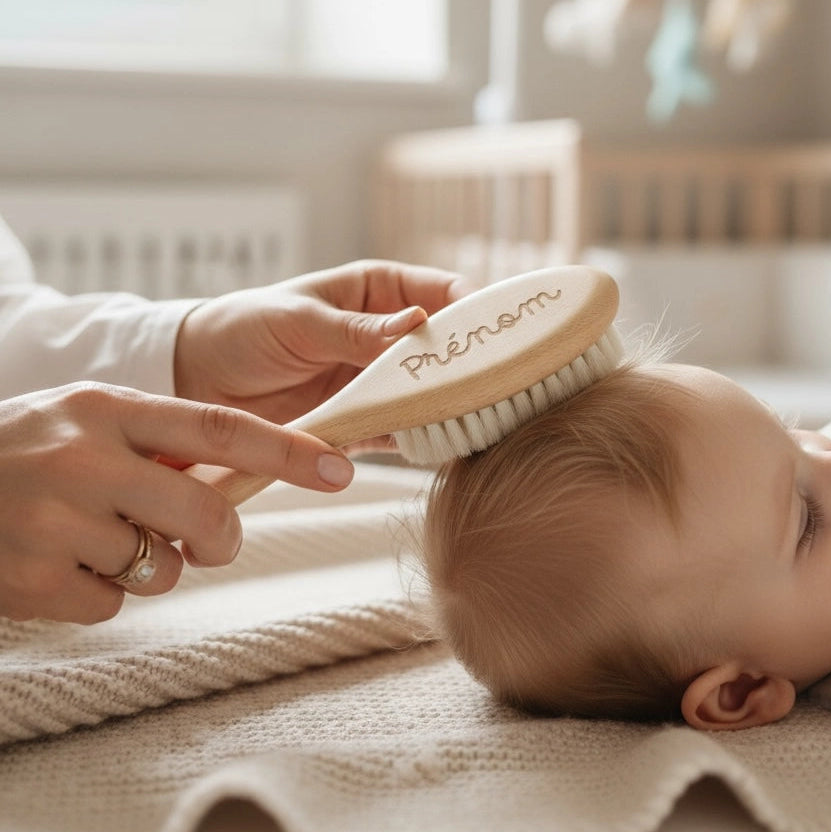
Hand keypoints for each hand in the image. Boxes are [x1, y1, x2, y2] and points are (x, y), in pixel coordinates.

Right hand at [0, 382, 355, 622]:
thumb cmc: (24, 453)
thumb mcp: (88, 421)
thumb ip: (160, 442)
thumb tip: (245, 474)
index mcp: (107, 408)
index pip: (218, 428)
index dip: (288, 451)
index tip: (342, 469)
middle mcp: (83, 459)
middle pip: (207, 515)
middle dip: (224, 538)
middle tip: (210, 540)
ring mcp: (53, 522)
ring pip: (164, 569)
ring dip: (151, 565)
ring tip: (98, 539)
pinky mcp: (31, 581)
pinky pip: (114, 605)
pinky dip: (103, 593)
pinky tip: (62, 564)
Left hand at [173, 260, 470, 429]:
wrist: (197, 379)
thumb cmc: (246, 327)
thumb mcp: (299, 320)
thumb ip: (358, 330)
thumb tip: (419, 324)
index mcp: (378, 291)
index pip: (442, 295)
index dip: (474, 311)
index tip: (498, 334)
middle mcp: (386, 336)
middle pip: (445, 348)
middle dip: (470, 364)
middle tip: (497, 383)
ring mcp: (377, 379)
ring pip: (430, 390)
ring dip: (449, 403)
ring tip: (475, 416)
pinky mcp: (362, 420)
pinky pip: (402, 427)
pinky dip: (419, 434)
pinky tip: (436, 440)